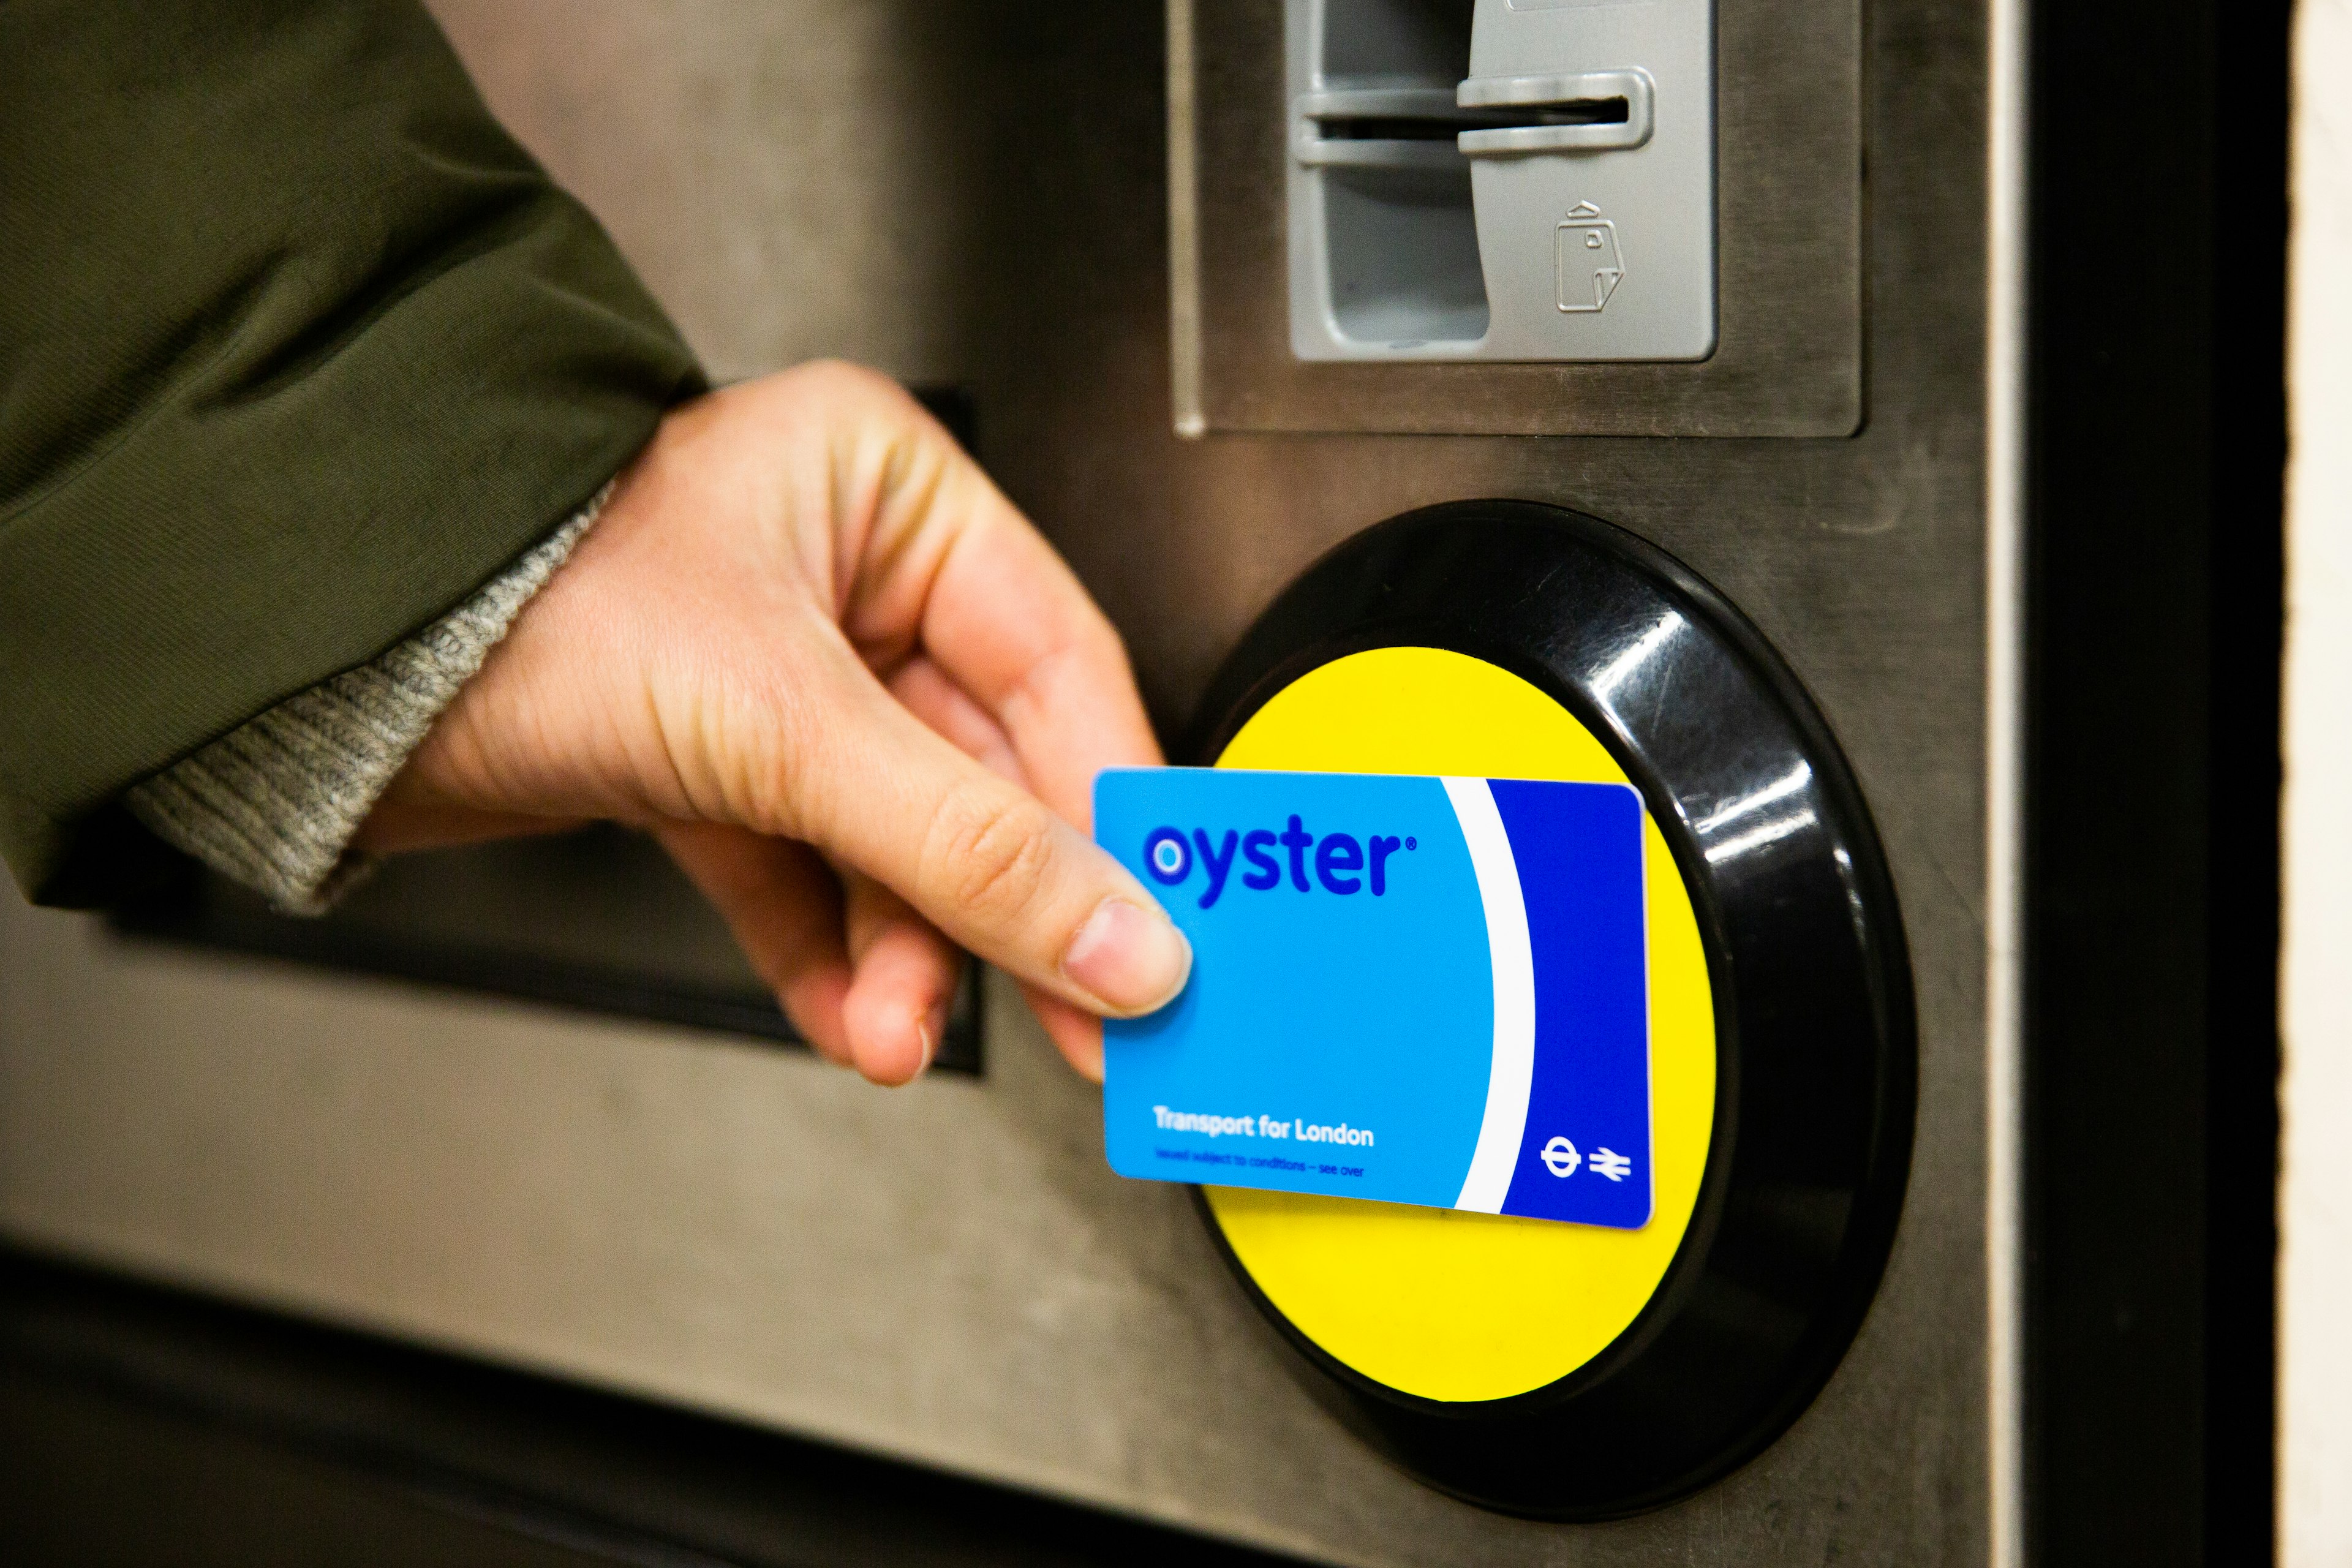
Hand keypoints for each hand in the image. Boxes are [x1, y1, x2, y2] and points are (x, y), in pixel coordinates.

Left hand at [354, 363, 1189, 1084]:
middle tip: (1081, 1015)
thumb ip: (968, 844)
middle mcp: (842, 573)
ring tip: (898, 1032)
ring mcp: (777, 673)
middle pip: (985, 767)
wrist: (328, 667)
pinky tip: (850, 1021)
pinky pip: (806, 870)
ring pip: (898, 833)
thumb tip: (1122, 937)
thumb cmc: (529, 599)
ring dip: (910, 950)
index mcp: (886, 490)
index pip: (1056, 663)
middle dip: (1007, 906)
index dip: (1114, 806)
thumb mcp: (788, 726)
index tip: (1160, 920)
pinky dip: (831, 951)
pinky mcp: (712, 759)